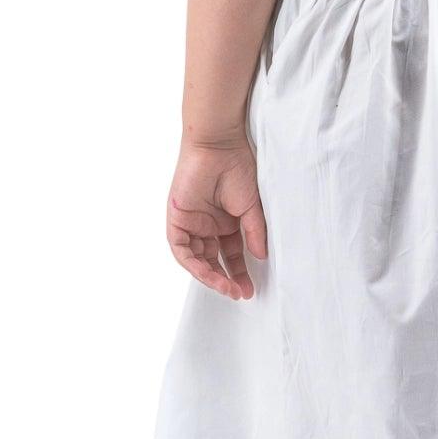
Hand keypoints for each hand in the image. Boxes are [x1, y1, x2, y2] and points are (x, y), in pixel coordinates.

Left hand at [166, 135, 268, 298]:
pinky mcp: (177, 219)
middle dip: (225, 278)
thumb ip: (253, 233)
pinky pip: (181, 249)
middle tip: (239, 293)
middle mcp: (207, 224)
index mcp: (225, 221)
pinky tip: (208, 274)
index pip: (231, 254)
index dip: (239, 272)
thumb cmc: (237, 167)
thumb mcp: (252, 206)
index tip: (250, 289)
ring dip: (210, 276)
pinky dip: (193, 263)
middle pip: (213, 260)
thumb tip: (260, 258)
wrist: (219, 145)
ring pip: (196, 259)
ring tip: (227, 287)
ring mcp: (192, 222)